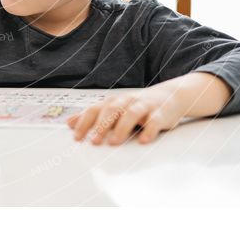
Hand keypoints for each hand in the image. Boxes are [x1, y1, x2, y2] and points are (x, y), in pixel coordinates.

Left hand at [66, 88, 187, 144]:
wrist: (170, 96)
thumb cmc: (137, 106)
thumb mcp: (114, 109)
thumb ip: (92, 116)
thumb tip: (69, 123)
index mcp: (114, 101)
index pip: (95, 109)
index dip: (85, 122)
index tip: (76, 138)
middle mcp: (127, 101)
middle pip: (112, 109)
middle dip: (102, 125)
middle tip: (93, 142)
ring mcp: (144, 106)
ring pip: (131, 113)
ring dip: (122, 127)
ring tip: (114, 142)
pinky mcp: (161, 114)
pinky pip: (154, 121)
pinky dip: (149, 130)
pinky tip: (143, 140)